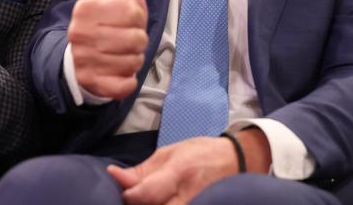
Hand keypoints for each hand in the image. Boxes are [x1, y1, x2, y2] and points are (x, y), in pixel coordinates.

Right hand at [69, 0, 148, 98]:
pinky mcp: (91, 83)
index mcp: (86, 8)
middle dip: (137, 40)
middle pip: (136, 39)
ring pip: (132, 62)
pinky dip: (127, 80)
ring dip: (133, 59)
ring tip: (120, 54)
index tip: (125, 19)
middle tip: (124, 38)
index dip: (136, 17)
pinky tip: (117, 72)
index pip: (132, 12)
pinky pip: (124, 85)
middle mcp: (80, 33)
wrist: (82, 59)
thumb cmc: (109, 23)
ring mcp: (83, 60)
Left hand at [108, 129, 270, 204]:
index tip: (123, 189)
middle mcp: (189, 193)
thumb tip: (114, 177)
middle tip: (135, 199)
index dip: (128, 195)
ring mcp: (198, 204)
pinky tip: (161, 202)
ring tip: (149, 199)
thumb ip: (142, 170)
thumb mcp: (169, 153)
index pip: (145, 193)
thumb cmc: (201, 153)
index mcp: (178, 172)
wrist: (238, 160)